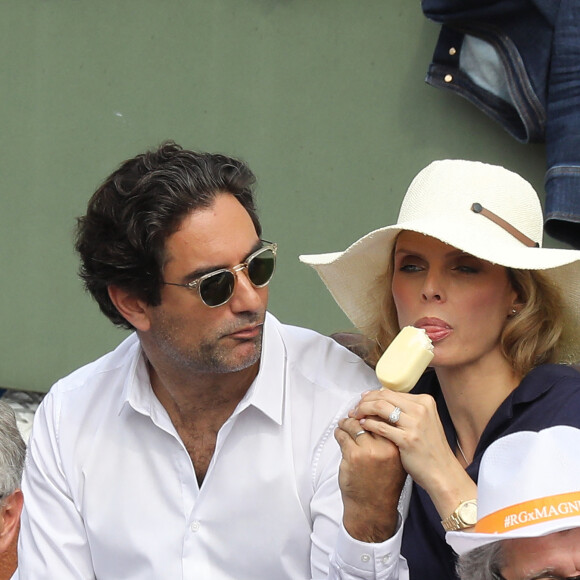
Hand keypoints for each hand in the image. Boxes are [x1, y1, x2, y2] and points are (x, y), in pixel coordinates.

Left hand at [335, 417, 406, 542]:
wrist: (373, 509)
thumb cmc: (384, 485)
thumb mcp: (397, 462)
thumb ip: (392, 441)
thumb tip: (379, 418)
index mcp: (398, 447)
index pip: (385, 418)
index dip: (373, 410)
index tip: (366, 407)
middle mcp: (386, 447)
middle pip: (369, 418)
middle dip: (359, 413)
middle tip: (353, 412)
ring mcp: (368, 451)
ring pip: (354, 425)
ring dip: (346, 422)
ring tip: (344, 423)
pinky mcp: (353, 456)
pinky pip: (343, 436)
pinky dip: (339, 432)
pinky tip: (339, 433)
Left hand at [349, 390, 476, 518]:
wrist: (442, 472)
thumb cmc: (430, 448)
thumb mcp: (424, 422)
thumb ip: (406, 409)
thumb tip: (380, 397)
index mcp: (425, 401)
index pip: (391, 392)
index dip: (373, 395)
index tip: (362, 399)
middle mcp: (421, 409)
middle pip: (383, 397)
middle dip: (365, 401)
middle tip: (355, 408)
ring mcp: (415, 424)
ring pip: (380, 408)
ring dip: (363, 410)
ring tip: (355, 416)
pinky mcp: (407, 439)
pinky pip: (380, 426)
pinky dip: (368, 424)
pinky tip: (361, 427)